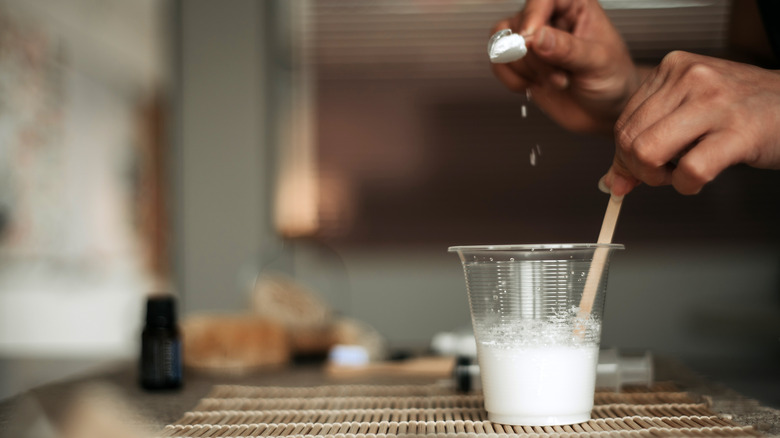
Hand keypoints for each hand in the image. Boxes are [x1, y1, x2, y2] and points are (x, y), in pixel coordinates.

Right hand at [491, 0, 643, 134]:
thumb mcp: (597, 62)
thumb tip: (538, 37)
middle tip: (560, 74)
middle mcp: (551, 19)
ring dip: (526, 71)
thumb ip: (567, 48)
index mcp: (574, 6)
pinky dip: (513, 80)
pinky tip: (536, 85)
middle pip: (519, 27)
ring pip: (504, 45)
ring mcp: (533, 42)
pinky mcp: (522, 63)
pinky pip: (499, 64)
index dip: (532, 18)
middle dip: (536, 59)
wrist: (605, 111)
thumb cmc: (612, 80)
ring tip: (555, 80)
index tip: (532, 42)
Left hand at [604, 51, 779, 195]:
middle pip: (629, 139)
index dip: (626, 156)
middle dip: (640, 170)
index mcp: (673, 68)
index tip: (640, 169)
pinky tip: (700, 178)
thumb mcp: (688, 112)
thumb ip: (646, 140)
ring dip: (660, 178)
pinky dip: (687, 185)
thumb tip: (612, 181)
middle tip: (664, 174)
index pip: (623, 123)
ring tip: (682, 174)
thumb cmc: (742, 110)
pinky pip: (690, 171)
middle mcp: (691, 78)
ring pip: (648, 152)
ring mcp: (714, 102)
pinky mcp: (738, 131)